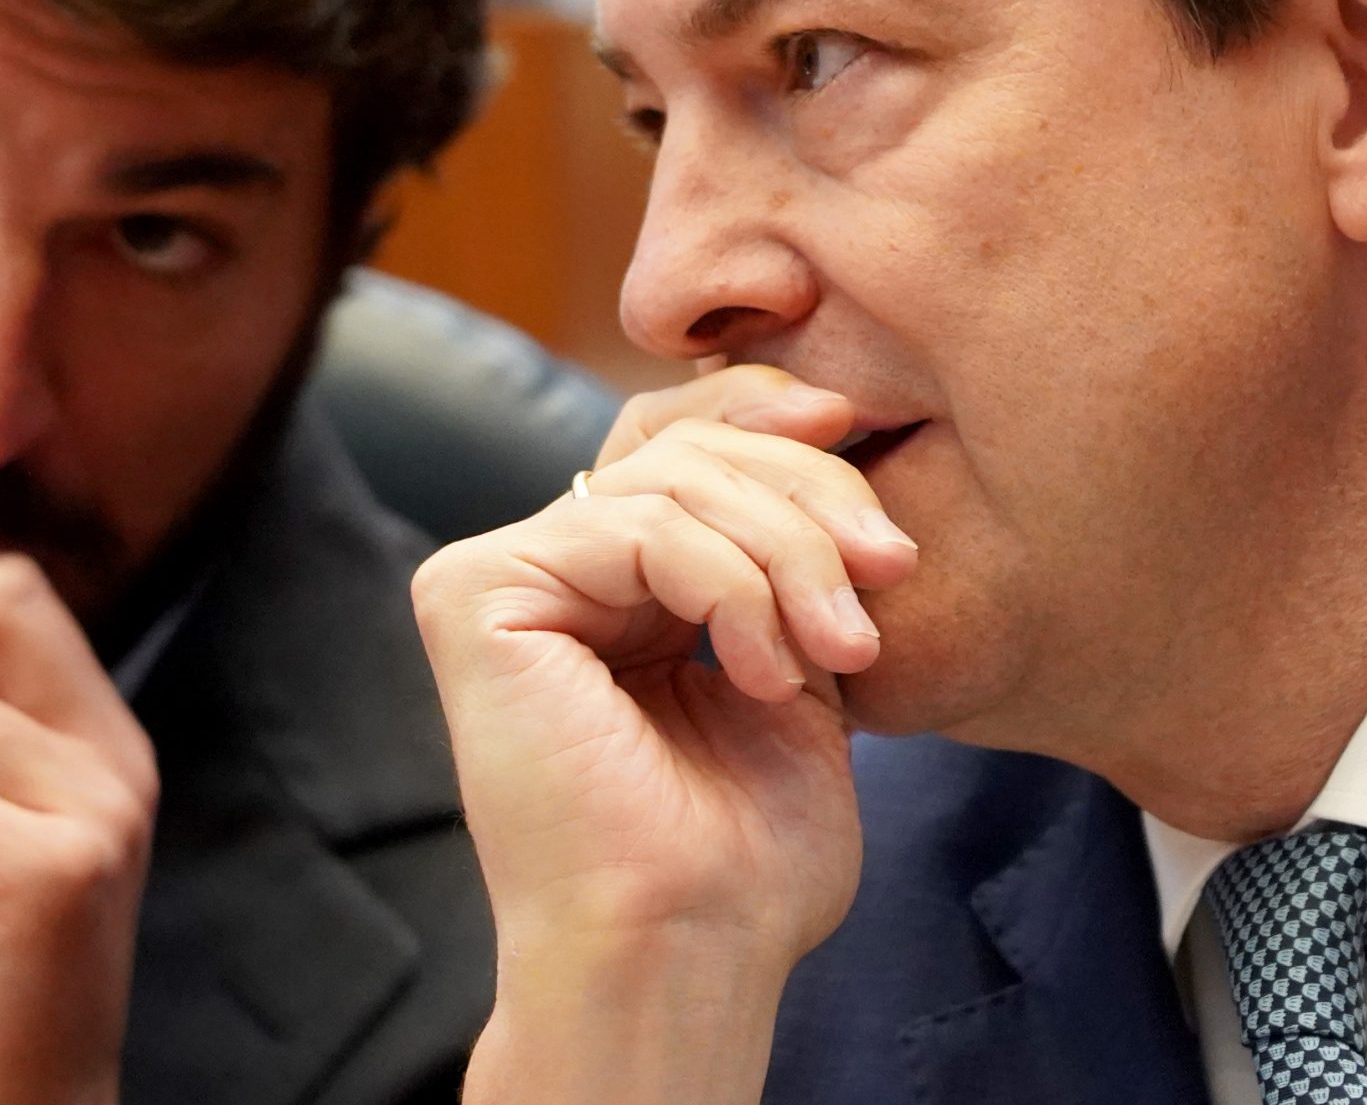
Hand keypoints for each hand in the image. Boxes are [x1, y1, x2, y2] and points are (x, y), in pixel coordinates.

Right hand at [411, 366, 917, 1104]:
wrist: (684, 954)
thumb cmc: (743, 857)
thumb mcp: (794, 664)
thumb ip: (787, 555)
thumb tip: (821, 423)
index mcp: (613, 585)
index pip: (682, 441)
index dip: (764, 412)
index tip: (859, 429)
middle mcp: (548, 570)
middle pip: (684, 447)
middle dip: (807, 496)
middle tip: (890, 573)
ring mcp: (502, 577)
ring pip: (670, 480)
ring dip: (787, 555)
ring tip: (841, 648)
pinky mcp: (475, 594)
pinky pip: (633, 526)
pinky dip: (729, 586)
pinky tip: (763, 671)